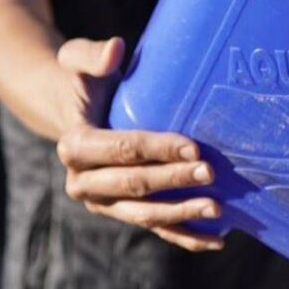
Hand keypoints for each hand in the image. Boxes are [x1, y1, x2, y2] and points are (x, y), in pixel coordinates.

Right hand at [55, 37, 223, 251]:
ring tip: (217, 207)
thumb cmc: (82, 80)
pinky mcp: (121, 212)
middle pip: (136, 184)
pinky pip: (154, 227)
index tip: (193, 146)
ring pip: (145, 214)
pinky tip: (216, 239)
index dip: (158, 150)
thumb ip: (91, 54)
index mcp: (74, 145)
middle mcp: (83, 181)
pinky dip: (184, 235)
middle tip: (211, 172)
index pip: (122, 150)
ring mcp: (103, 203)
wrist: (70, 109)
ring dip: (182, 213)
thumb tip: (116, 48)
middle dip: (174, 180)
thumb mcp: (76, 60)